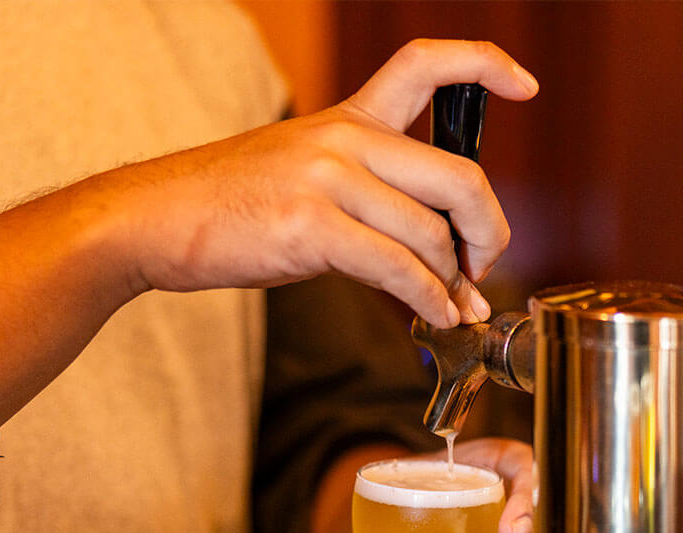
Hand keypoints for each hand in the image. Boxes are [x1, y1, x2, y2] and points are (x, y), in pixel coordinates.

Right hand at [112, 39, 538, 326]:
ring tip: (456, 306)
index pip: (426, 64)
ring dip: (455, 282)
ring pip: (432, 235)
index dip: (486, 66)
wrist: (155, 219)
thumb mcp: (305, 172)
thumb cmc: (233, 205)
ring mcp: (328, 180)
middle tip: (487, 265)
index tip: (527, 86)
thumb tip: (441, 258)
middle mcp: (345, 138)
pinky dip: (429, 301)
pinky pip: (400, 270)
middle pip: (459, 176)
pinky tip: (435, 317)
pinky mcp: (312, 227)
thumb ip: (373, 195)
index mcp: (348, 117)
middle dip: (489, 231)